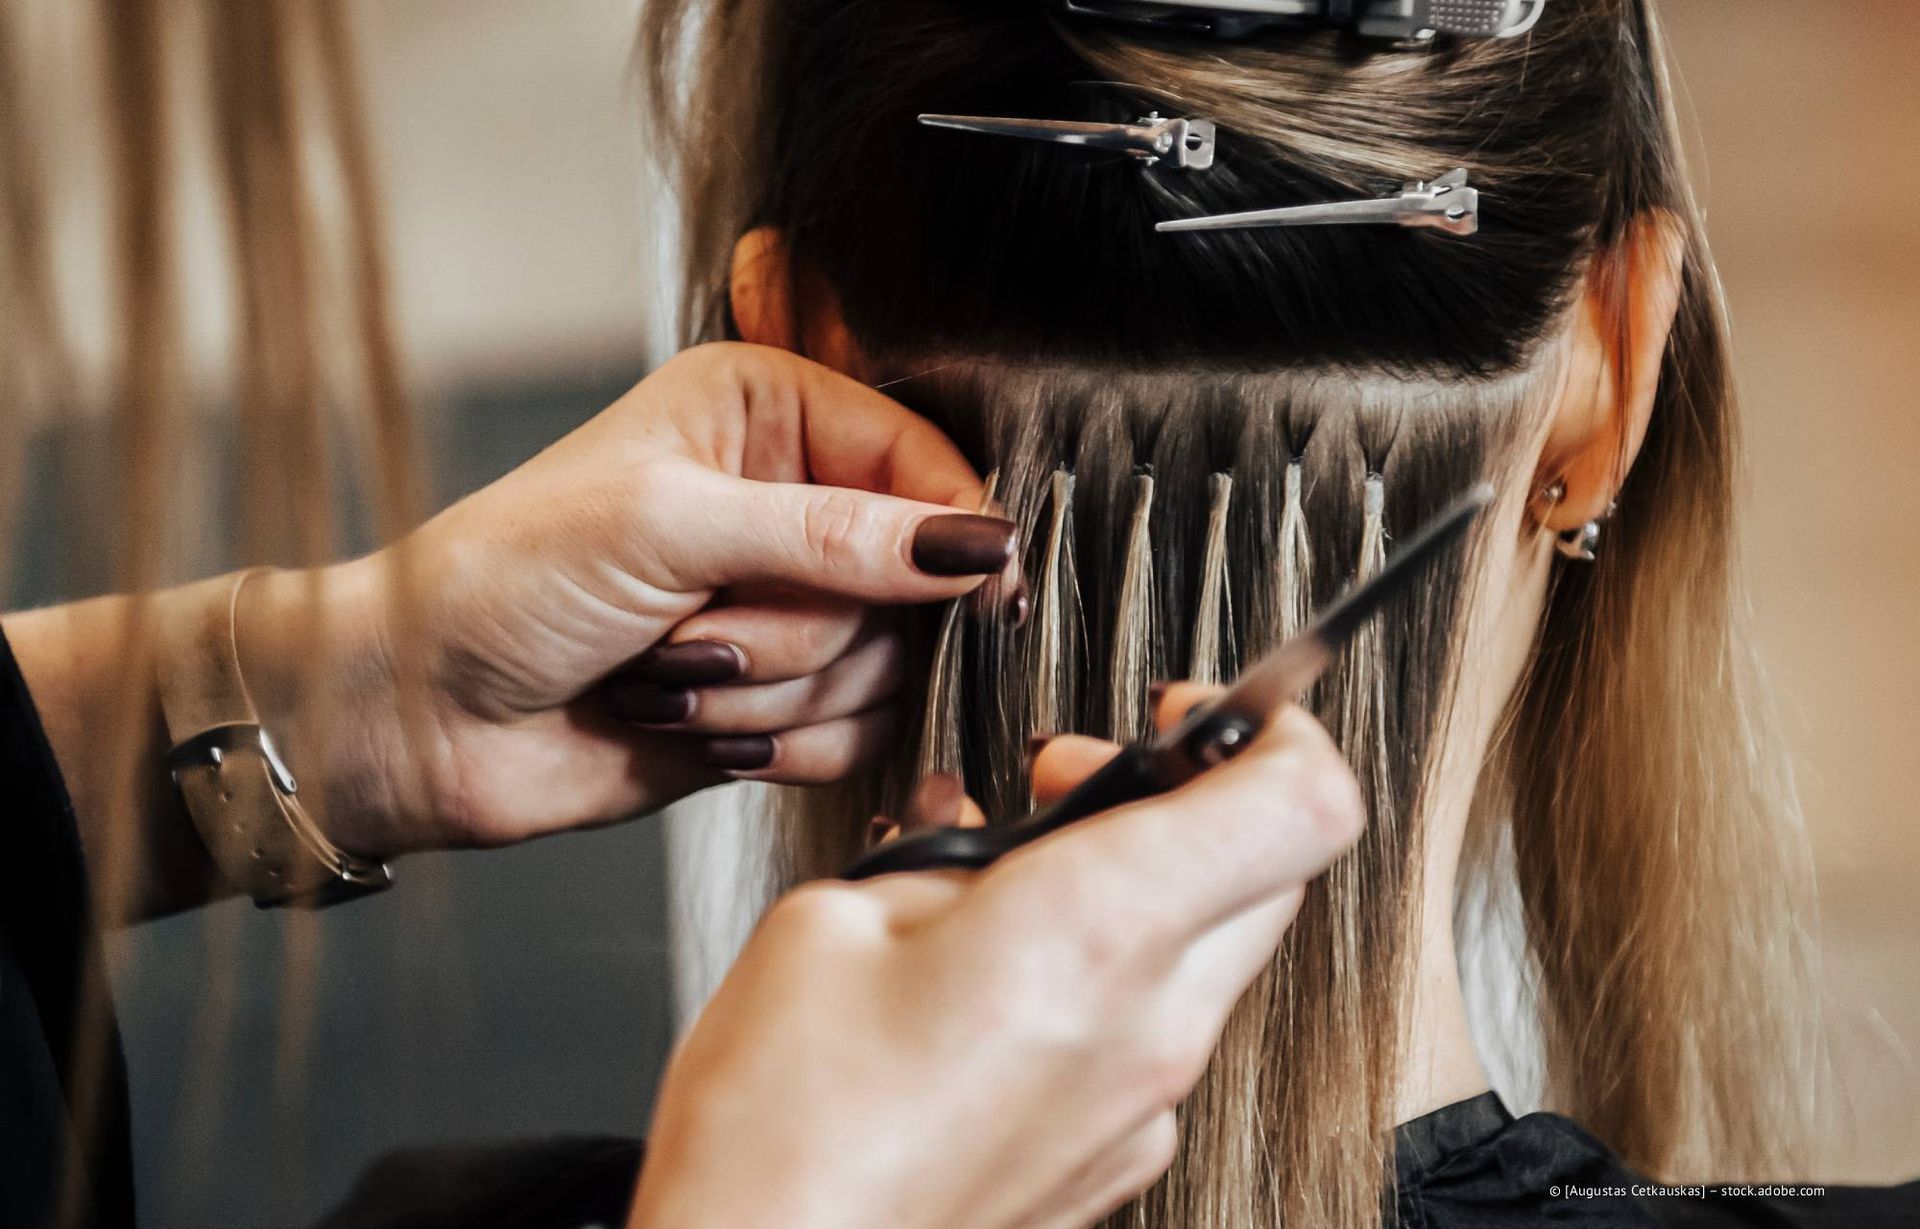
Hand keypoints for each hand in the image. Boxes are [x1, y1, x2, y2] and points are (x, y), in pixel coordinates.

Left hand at [240, 343, 1019, 857]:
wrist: (423, 717)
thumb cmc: (509, 583)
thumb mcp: (670, 526)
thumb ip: (834, 534)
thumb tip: (973, 541)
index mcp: (768, 413)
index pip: (923, 460)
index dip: (949, 530)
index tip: (973, 586)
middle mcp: (792, 502)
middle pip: (914, 581)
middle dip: (808, 627)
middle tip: (700, 626)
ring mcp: (790, 606)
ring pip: (887, 668)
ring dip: (771, 690)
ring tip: (667, 671)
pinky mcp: (782, 698)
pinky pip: (858, 736)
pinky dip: (777, 744)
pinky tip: (691, 723)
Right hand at [629, 684, 1363, 1228]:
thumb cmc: (779, 1128)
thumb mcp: (838, 917)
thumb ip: (957, 857)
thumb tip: (999, 840)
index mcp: (1096, 932)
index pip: (1302, 805)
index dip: (1278, 728)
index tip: (1205, 711)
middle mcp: (1151, 1027)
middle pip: (1274, 871)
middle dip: (1194, 796)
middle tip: (1076, 780)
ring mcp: (1142, 1109)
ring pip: (1213, 950)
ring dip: (1144, 883)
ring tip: (1013, 877)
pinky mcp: (1113, 1160)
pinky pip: (1157, 1028)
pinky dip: (1109, 971)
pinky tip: (998, 966)